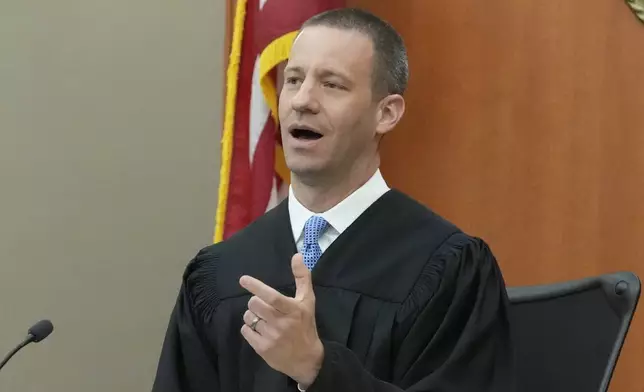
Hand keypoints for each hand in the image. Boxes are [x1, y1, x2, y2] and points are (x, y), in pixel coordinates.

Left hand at [239, 253, 323, 387]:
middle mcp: (282, 323)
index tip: (243, 279)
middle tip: (262, 305)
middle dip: (254, 302)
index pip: (271, 296)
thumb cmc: (306, 326)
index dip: (256, 286)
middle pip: (255, 305)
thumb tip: (297, 256)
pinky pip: (245, 331)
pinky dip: (249, 328)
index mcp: (293, 310)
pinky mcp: (263, 349)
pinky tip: (259, 330)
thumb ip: (303, 277)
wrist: (307, 359)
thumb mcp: (308, 301)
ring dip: (252, 315)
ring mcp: (271, 337)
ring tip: (263, 319)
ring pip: (249, 317)